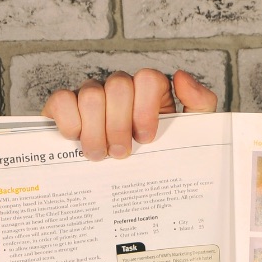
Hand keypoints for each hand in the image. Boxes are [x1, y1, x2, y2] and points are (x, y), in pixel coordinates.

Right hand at [41, 68, 217, 160]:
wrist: (127, 186)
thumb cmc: (158, 154)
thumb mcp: (189, 132)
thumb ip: (199, 102)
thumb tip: (180, 76)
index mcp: (150, 91)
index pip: (147, 78)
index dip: (145, 108)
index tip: (146, 138)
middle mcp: (120, 88)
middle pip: (118, 86)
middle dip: (119, 126)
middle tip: (121, 154)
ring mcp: (92, 95)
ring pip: (91, 94)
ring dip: (95, 131)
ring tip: (100, 156)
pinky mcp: (65, 106)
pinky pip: (62, 100)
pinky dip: (69, 122)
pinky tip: (76, 139)